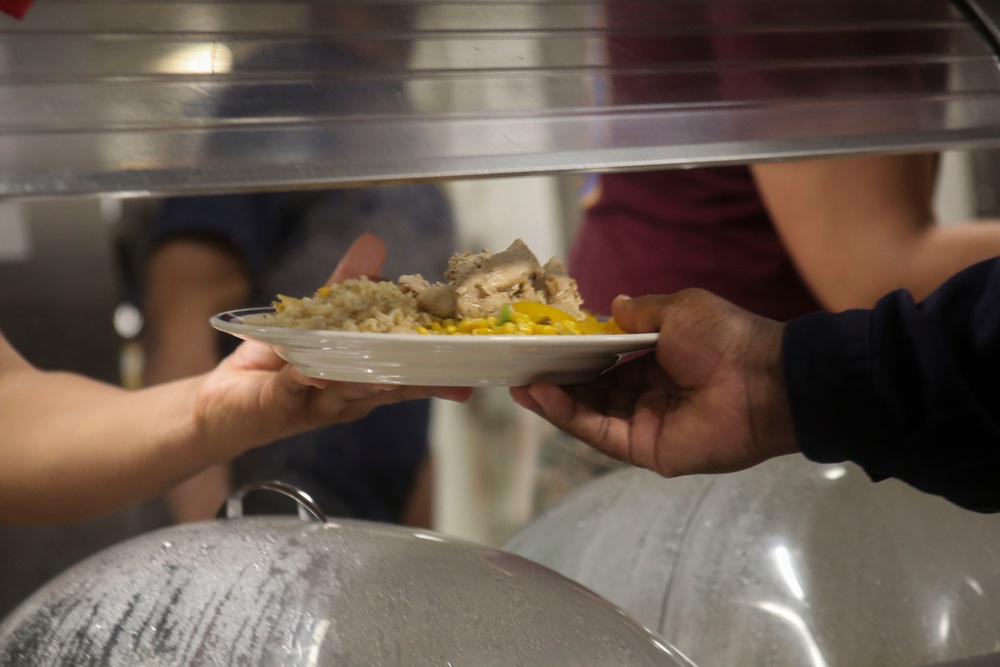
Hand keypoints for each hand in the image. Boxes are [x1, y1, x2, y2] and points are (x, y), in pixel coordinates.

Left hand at [192, 233, 472, 462]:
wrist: (223, 402)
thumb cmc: (276, 363)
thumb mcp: (315, 318)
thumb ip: (347, 286)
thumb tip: (374, 242)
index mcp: (365, 376)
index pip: (409, 369)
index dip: (440, 365)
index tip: (472, 357)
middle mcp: (349, 396)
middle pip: (390, 386)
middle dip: (419, 380)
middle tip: (450, 374)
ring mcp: (316, 404)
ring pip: (346, 392)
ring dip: (365, 382)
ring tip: (384, 373)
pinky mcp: (279, 404)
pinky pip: (293, 390)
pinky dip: (303, 380)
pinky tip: (312, 371)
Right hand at [510, 289, 798, 476]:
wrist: (763, 380)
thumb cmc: (724, 338)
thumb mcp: (678, 310)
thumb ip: (641, 312)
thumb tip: (610, 306)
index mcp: (654, 362)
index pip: (604, 364)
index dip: (573, 358)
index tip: (541, 347)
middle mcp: (645, 395)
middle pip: (590, 392)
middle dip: (555, 381)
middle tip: (518, 368)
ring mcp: (644, 424)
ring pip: (588, 414)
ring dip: (554, 400)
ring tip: (521, 384)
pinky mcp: (645, 450)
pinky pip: (600, 433)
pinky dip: (569, 416)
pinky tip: (544, 396)